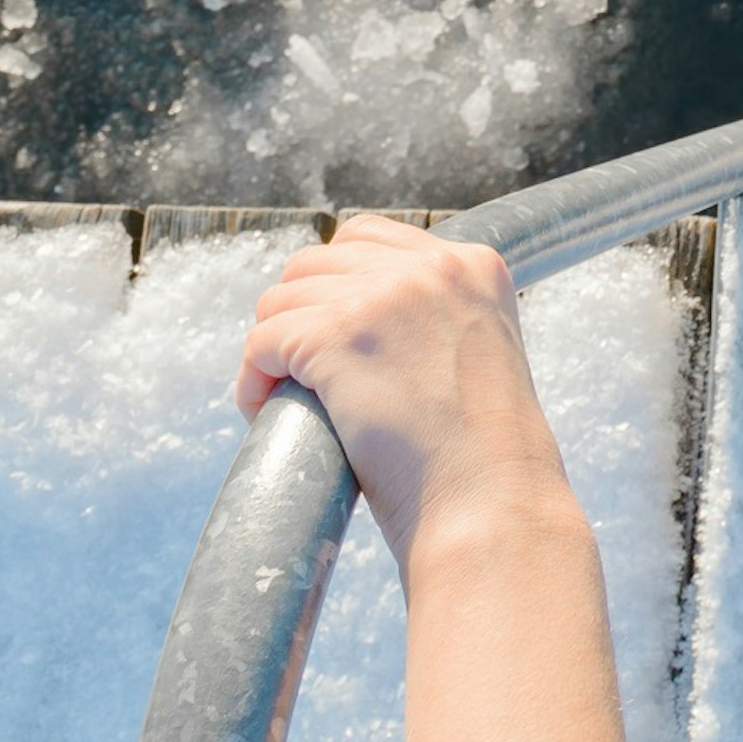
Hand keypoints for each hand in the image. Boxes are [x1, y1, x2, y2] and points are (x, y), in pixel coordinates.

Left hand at [237, 217, 575, 565]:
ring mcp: (382, 297)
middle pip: (317, 262)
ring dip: (272, 347)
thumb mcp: (479, 355)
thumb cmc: (483, 457)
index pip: (371, 237)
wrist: (490, 503)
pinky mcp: (336, 335)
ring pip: (281, 298)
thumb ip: (436, 318)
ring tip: (282, 395)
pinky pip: (261, 341)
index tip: (333, 336)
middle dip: (300, 314)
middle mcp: (431, 266)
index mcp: (475, 264)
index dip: (336, 285)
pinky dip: (252, 378)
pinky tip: (264, 409)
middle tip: (302, 371)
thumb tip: (354, 317)